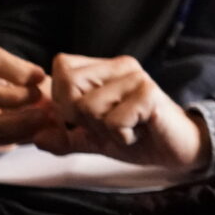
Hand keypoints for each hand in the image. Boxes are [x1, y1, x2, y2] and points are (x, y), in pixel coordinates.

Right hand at [0, 46, 57, 150]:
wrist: (11, 112)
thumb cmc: (26, 88)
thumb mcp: (30, 78)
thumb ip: (38, 80)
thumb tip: (61, 90)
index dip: (17, 69)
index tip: (41, 76)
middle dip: (13, 96)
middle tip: (38, 98)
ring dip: (16, 122)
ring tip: (42, 118)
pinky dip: (18, 136)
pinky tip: (36, 130)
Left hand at [40, 54, 210, 170]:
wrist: (179, 148)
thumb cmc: (139, 137)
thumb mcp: (95, 139)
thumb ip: (65, 138)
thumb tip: (36, 138)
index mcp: (106, 69)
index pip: (61, 68)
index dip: (63, 99)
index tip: (88, 117)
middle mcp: (122, 66)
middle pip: (68, 85)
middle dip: (80, 117)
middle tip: (109, 125)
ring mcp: (137, 78)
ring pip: (88, 107)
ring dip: (104, 130)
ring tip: (127, 129)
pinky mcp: (150, 94)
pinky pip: (113, 120)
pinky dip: (122, 136)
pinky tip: (139, 133)